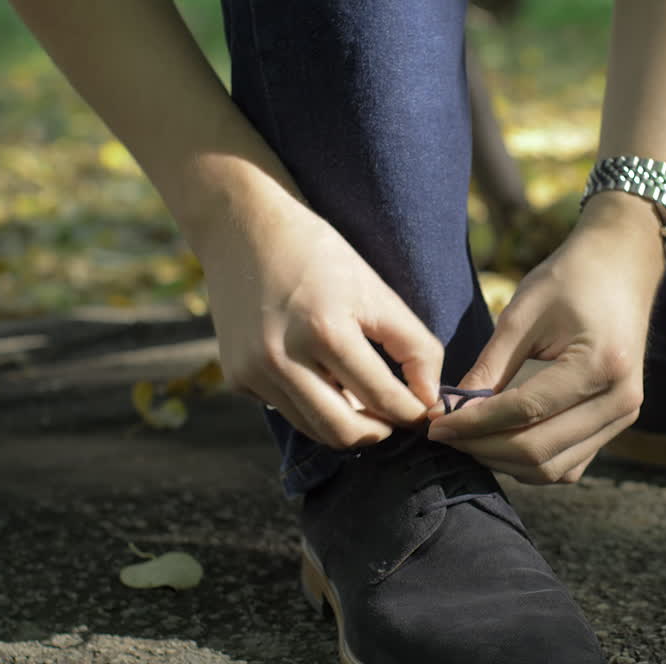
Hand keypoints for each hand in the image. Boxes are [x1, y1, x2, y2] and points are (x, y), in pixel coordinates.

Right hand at [196, 185, 441, 447]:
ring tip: (366, 400)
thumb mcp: (376, 291)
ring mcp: (252, 372)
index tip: (427, 412)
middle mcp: (281, 358)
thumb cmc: (320, 255)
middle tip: (397, 418)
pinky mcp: (235, 378)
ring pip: (314, 429)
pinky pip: (287, 410)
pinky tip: (321, 375)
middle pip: (344, 432)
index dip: (413, 413)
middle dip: (380, 431)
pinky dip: (312, 405)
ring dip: (347, 423)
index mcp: (325, 330)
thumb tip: (430, 399)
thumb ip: (413, 345)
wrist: (242, 229)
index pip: (383, 399)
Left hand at [427, 193, 664, 482]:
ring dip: (505, 461)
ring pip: (553, 469)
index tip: (435, 425)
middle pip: (539, 451)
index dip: (474, 425)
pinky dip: (531, 461)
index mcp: (600, 364)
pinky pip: (569, 464)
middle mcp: (620, 400)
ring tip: (468, 439)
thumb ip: (488, 369)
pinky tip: (500, 440)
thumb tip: (449, 413)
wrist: (623, 265)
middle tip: (445, 435)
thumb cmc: (571, 278)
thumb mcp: (523, 315)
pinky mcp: (617, 423)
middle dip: (484, 448)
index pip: (525, 411)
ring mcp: (624, 416)